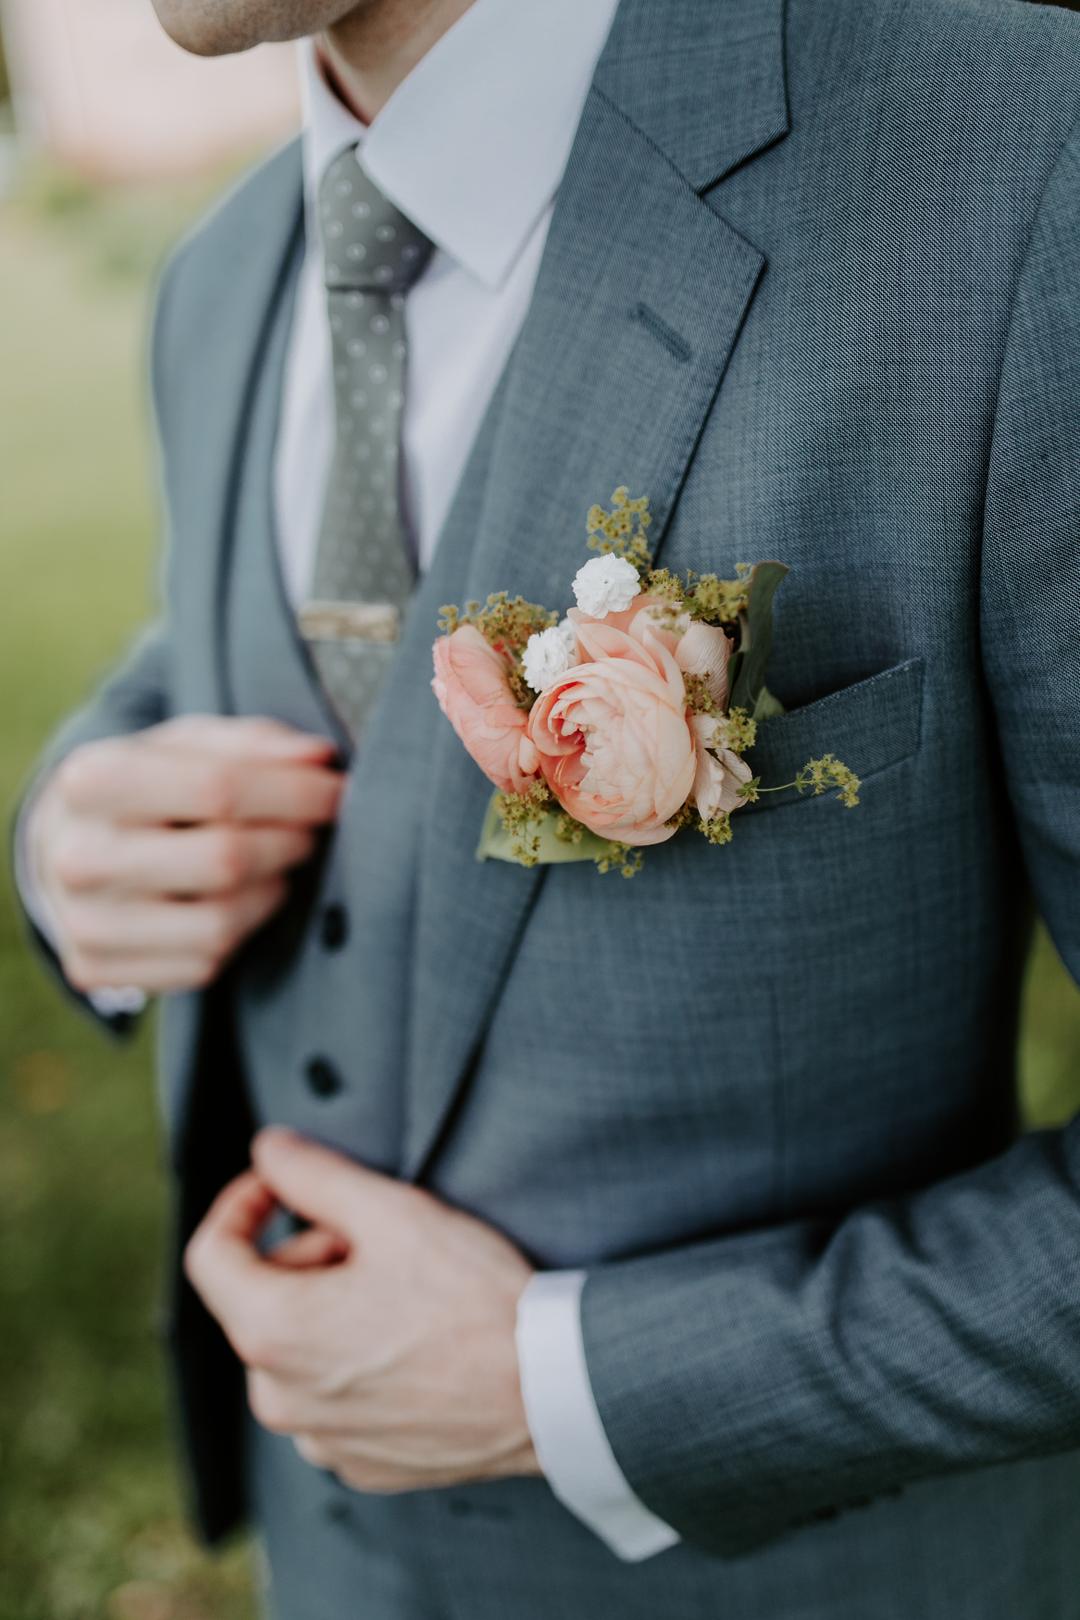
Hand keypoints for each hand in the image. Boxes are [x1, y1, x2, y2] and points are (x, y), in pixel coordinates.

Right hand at [28, 716, 343, 993]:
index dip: (294, 792)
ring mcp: (82, 921)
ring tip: (273, 865)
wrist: (68, 844)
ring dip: (270, 891)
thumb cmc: (148, 785)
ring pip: (221, 924)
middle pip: (226, 860)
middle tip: (307, 832)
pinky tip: (235, 901)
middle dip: (288, 842)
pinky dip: (239, 932)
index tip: (336, 791)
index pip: (218, 789)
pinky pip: (204, 965)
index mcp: (92, 780)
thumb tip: (318, 757)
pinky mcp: (94, 969)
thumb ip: (254, 744)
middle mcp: (77, 856)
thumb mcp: (189, 744)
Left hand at [185, 1128, 539, 1492]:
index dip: (242, 1203)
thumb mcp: (391, 1212)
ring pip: (299, 1350)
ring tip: (407, 1295)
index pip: (209, 1255)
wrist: (551, 1390)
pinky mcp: (360, 1463)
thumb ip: (313, 1174)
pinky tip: (418, 1345)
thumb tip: (267, 1149)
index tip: (284, 1184)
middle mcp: (279, 1398)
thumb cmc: (474, 1300)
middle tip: (382, 1242)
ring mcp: (319, 1439)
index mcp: (271, 1332)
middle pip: (263, 1299)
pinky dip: (359, 1362)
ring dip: (334, 1310)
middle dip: (312, 1256)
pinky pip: (334, 1398)